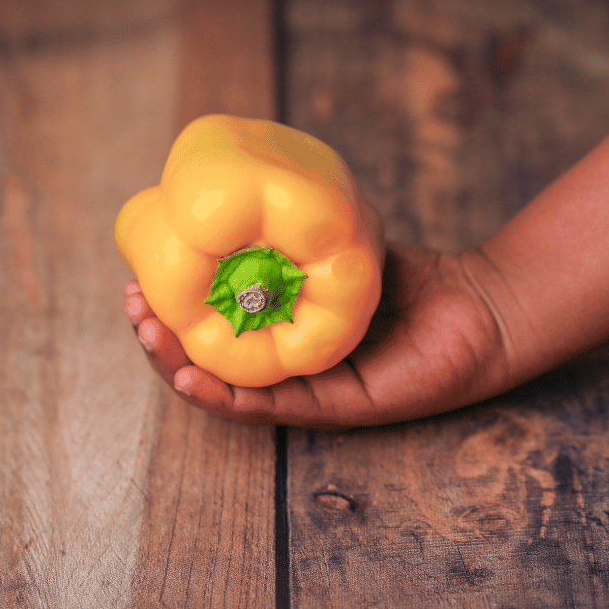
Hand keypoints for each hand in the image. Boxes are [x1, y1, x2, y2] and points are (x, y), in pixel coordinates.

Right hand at [123, 244, 510, 427]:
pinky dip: (226, 396)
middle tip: (132, 305)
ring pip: (229, 390)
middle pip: (208, 362)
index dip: (170, 308)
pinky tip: (190, 378)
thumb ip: (290, 236)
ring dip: (179, 366)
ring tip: (148, 334)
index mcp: (278, 332)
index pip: (211, 328)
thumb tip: (237, 200)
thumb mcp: (333, 245)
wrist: (476, 305)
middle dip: (162, 336)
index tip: (135, 279)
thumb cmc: (407, 276)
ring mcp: (308, 392)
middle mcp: (286, 368)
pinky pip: (271, 406)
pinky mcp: (335, 407)